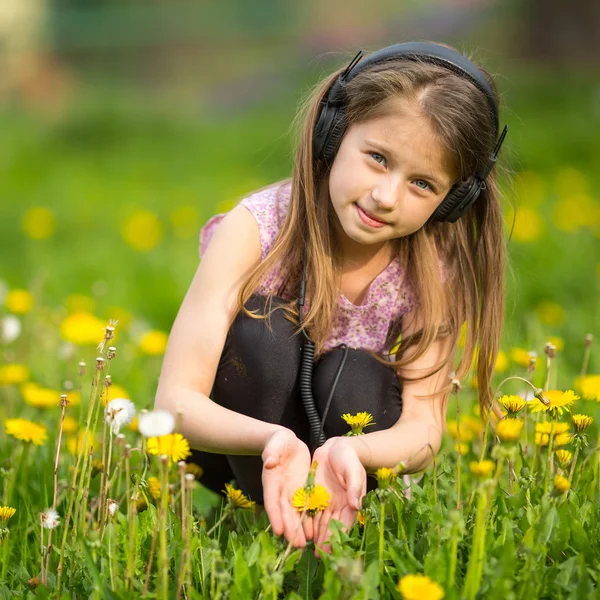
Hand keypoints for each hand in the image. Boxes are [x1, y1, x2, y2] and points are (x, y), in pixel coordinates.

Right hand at [261, 428, 312, 546]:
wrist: (287, 442)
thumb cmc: (278, 442)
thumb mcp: (275, 444)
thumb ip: (271, 452)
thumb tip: (268, 461)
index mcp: (271, 481)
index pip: (272, 501)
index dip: (275, 516)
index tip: (278, 531)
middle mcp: (280, 490)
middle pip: (284, 512)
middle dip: (290, 529)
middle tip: (296, 545)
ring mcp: (291, 492)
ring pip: (295, 513)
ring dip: (299, 528)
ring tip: (306, 543)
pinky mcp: (301, 490)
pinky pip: (305, 507)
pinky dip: (308, 519)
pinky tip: (314, 531)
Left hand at [312, 437, 365, 553]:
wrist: (336, 447)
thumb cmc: (349, 458)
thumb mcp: (353, 470)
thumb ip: (354, 486)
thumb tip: (355, 505)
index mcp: (349, 503)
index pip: (343, 525)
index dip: (336, 539)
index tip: (330, 551)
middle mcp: (336, 506)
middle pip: (329, 527)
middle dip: (324, 542)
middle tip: (317, 557)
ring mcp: (324, 501)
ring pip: (318, 522)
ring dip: (313, 535)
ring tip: (305, 548)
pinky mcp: (314, 494)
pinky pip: (309, 510)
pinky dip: (305, 521)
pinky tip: (299, 530)